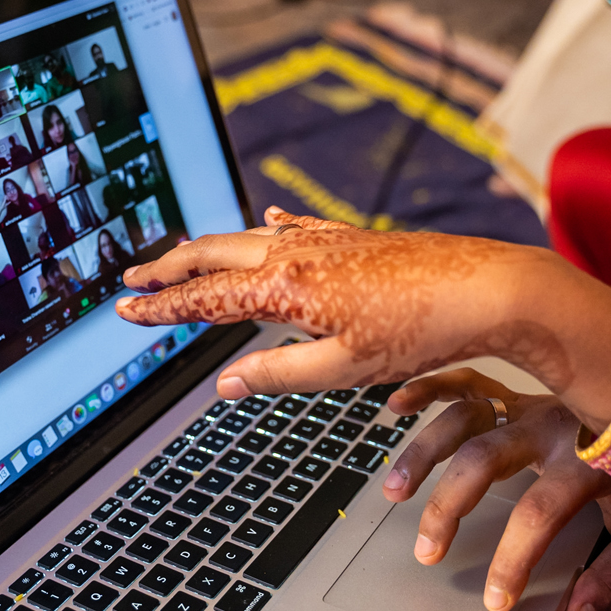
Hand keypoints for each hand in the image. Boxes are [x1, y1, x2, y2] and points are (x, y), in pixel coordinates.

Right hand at [115, 208, 553, 398]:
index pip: (205, 298)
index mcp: (286, 285)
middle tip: (133, 280)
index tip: (125, 311)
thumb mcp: (343, 368)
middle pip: (214, 253)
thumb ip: (277, 374)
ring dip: (209, 250)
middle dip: (169, 268)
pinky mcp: (350, 237)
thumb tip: (222, 384)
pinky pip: (294, 229)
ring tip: (182, 259)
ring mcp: (324, 239)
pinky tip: (270, 226)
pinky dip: (267, 232)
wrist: (486, 289)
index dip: (161, 308)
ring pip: (248, 238)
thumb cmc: (419, 332)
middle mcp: (297, 252)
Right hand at [384, 369, 610, 610]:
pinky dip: (429, 388)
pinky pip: (466, 381)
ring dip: (422, 451)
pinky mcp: (516, 395)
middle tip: (427, 552)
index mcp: (589, 457)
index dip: (511, 558)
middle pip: (483, 458)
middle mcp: (550, 423)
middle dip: (449, 507)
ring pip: (463, 416)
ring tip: (394, 491)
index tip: (494, 599)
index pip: (539, 511)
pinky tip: (396, 406)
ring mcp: (529, 403)